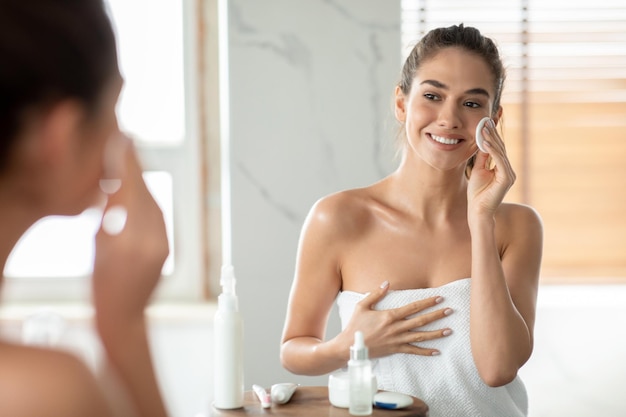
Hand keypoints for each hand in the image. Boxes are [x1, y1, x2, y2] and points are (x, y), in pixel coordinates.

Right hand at [92, 135, 168, 322]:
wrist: (125, 316)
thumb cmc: (102, 287)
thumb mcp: (97, 247)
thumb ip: (107, 216)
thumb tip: (113, 188)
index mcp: (128, 240)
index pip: (128, 189)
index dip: (126, 161)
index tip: (122, 138)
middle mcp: (151, 240)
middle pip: (144, 191)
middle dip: (134, 165)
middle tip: (125, 140)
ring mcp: (163, 243)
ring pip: (152, 201)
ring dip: (140, 180)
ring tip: (129, 160)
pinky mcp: (168, 247)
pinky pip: (158, 215)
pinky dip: (146, 199)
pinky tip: (137, 189)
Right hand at [340, 281, 452, 357]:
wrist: (350, 346)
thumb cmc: (355, 325)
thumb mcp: (362, 305)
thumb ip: (376, 293)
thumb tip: (387, 282)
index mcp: (390, 316)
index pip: (413, 307)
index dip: (427, 302)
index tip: (439, 298)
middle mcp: (396, 328)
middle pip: (421, 321)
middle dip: (437, 315)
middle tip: (450, 310)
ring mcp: (397, 340)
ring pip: (421, 336)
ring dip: (436, 333)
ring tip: (449, 330)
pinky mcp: (396, 350)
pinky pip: (414, 351)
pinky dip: (426, 352)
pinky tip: (437, 351)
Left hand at [467, 120, 515, 217]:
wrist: (478, 210)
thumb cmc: (477, 194)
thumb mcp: (478, 170)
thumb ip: (482, 158)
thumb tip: (483, 143)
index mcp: (502, 168)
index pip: (498, 148)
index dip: (492, 136)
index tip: (486, 123)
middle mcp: (508, 170)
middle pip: (500, 148)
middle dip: (493, 134)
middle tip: (486, 120)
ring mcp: (509, 174)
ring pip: (500, 152)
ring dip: (491, 139)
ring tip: (484, 128)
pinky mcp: (507, 179)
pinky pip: (499, 161)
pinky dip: (492, 151)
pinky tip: (485, 142)